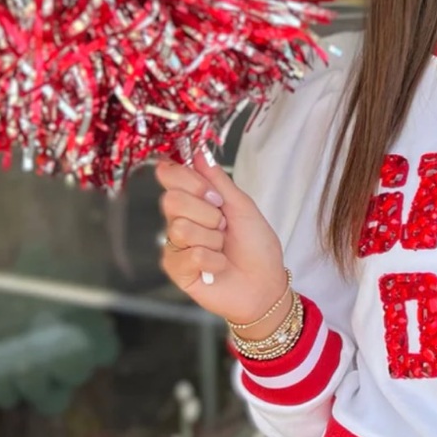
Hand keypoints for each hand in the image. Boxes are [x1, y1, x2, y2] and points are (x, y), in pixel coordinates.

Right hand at [156, 150, 287, 326]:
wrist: (266, 285)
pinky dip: (212, 260)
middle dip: (206, 213)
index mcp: (195, 201)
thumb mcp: (243, 207)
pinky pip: (189, 254)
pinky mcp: (176, 269)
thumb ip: (218, 180)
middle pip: (171, 200)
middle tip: (224, 227)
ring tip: (223, 248)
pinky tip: (219, 267)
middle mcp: (180, 220)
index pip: (170, 175)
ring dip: (212, 239)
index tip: (214, 196)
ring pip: (180, 228)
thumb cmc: (258, 247)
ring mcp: (176, 245)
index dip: (188, 180)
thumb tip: (199, 151)